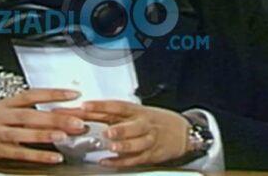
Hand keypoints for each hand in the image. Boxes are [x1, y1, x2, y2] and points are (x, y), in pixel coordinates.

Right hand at [0, 88, 86, 163]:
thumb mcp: (1, 108)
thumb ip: (25, 109)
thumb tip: (54, 108)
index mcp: (6, 103)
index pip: (32, 95)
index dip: (53, 94)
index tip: (73, 95)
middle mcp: (3, 117)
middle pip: (32, 115)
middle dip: (56, 117)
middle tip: (77, 119)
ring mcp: (0, 134)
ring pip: (25, 134)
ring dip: (47, 135)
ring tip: (66, 136)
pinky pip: (21, 154)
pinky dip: (38, 156)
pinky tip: (54, 158)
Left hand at [52, 100, 191, 166]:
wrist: (182, 132)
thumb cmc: (154, 120)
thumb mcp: (134, 112)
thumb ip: (110, 114)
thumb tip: (84, 112)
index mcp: (136, 110)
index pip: (117, 106)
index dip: (101, 106)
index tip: (86, 106)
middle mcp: (143, 124)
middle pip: (132, 125)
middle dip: (119, 128)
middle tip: (106, 131)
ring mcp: (148, 140)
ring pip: (137, 143)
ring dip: (124, 145)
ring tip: (112, 146)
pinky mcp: (150, 154)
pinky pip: (135, 159)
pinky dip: (121, 161)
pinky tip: (108, 162)